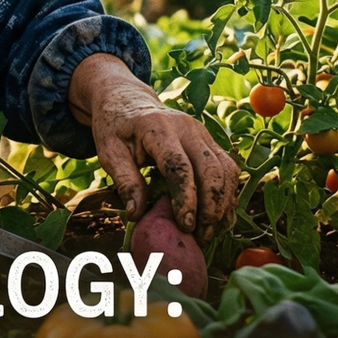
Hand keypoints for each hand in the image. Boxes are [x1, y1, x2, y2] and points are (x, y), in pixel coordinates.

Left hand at [71, 54, 238, 240]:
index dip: (186, 199)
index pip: (179, 166)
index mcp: (157, 127)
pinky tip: (219, 218)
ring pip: (226, 169)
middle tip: (200, 237)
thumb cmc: (116, 128)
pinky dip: (228, 194)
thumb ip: (125, 181)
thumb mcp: (108, 151)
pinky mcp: (209, 140)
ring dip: (223, 204)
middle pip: (211, 169)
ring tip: (211, 232)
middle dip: (210, 206)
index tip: (185, 226)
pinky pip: (228, 168)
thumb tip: (137, 215)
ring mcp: (202, 132)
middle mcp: (186, 127)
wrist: (128, 99)